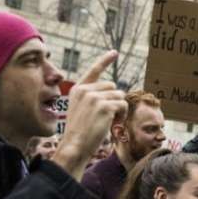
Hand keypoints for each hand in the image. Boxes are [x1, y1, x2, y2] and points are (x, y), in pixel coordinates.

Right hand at [52, 51, 126, 180]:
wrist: (75, 145)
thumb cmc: (80, 133)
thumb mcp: (82, 111)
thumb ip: (94, 99)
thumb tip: (117, 93)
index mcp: (78, 89)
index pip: (94, 71)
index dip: (105, 61)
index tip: (115, 52)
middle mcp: (85, 90)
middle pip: (113, 87)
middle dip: (115, 101)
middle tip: (109, 117)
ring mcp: (94, 97)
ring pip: (120, 97)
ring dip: (119, 110)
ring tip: (109, 122)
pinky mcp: (104, 106)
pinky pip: (123, 106)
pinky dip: (121, 116)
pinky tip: (113, 124)